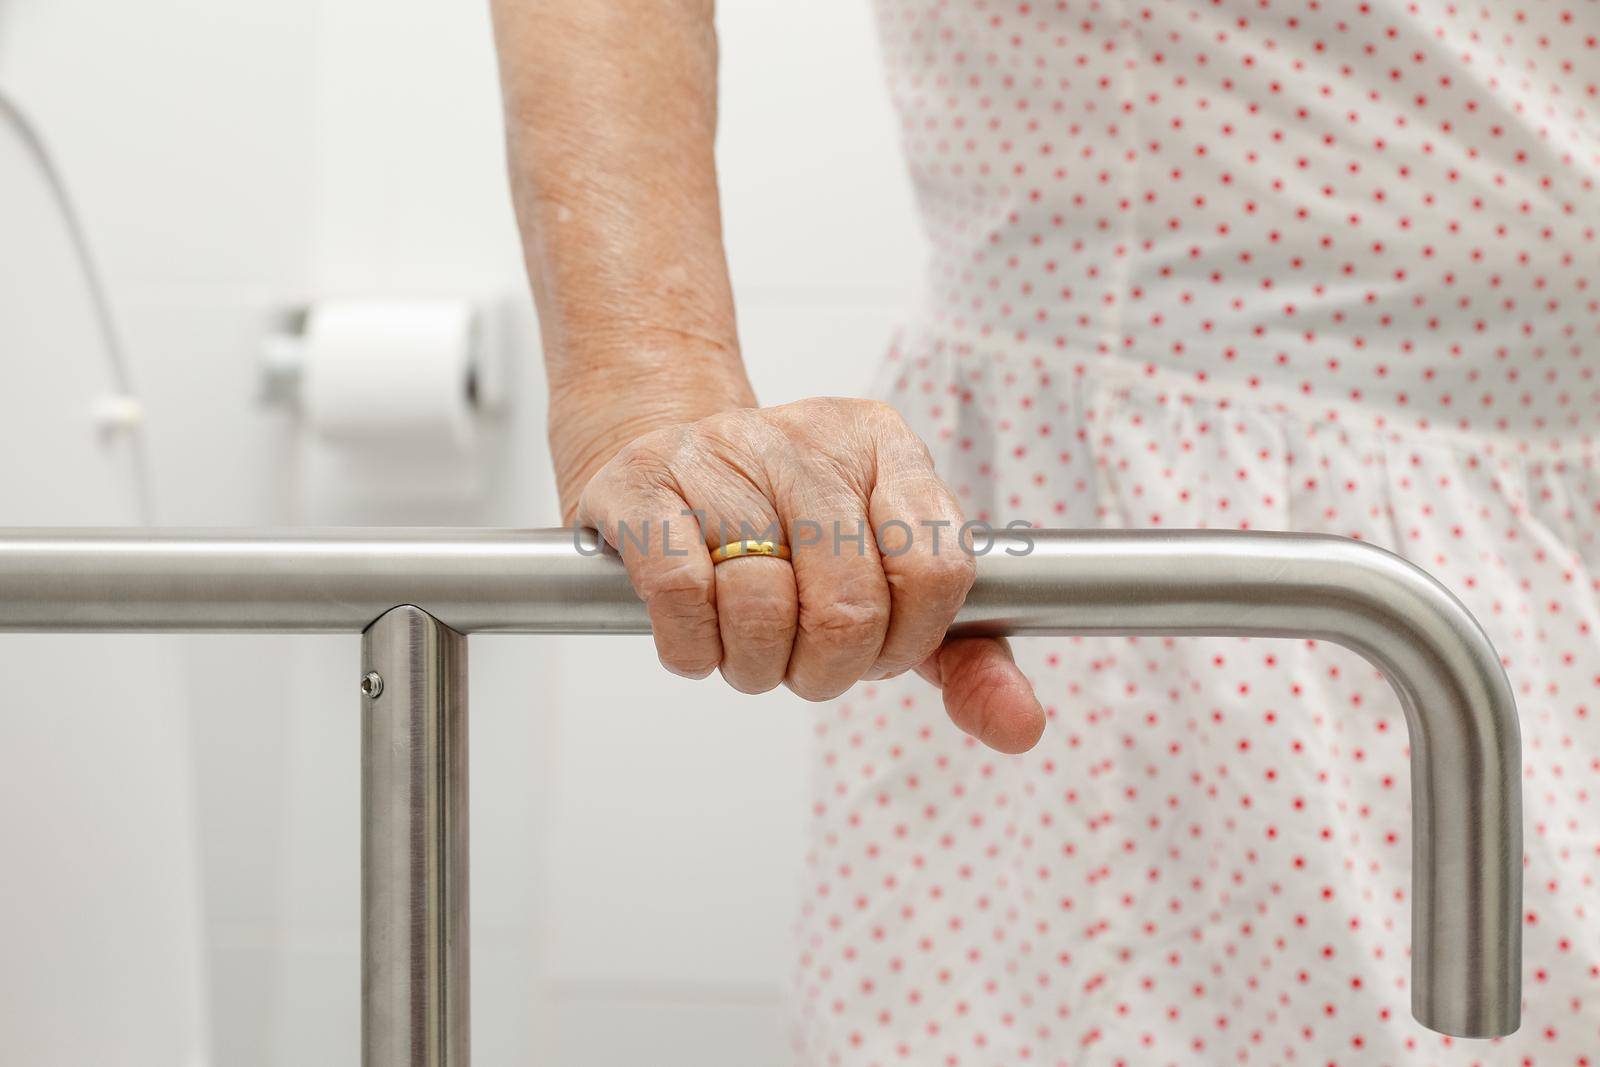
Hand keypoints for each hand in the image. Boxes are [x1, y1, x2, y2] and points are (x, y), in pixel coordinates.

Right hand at [575, 397, 1045, 753]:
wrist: (662, 459)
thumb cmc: (788, 535)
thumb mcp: (890, 577)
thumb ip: (965, 655)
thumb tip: (1022, 728)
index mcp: (884, 447)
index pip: (935, 571)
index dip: (904, 641)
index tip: (875, 647)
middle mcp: (809, 439)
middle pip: (848, 606)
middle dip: (823, 669)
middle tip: (799, 658)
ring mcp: (720, 454)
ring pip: (760, 606)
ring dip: (751, 665)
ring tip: (744, 645)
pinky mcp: (642, 485)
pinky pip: (683, 598)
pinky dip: (692, 649)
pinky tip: (696, 634)